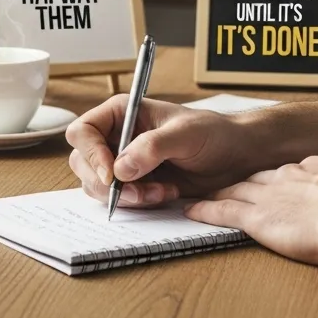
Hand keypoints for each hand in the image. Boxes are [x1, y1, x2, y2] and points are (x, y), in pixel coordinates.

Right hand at [65, 95, 260, 207]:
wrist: (234, 156)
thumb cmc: (213, 133)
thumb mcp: (185, 134)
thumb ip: (152, 147)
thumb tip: (121, 167)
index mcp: (121, 113)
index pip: (83, 131)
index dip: (91, 153)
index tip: (112, 175)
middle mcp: (116, 137)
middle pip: (83, 162)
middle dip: (108, 183)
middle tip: (139, 192)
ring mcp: (122, 162)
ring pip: (97, 185)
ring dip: (125, 196)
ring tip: (160, 192)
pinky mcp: (134, 184)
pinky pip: (118, 200)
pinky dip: (136, 203)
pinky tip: (164, 195)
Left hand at [184, 155, 317, 278]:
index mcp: (312, 168)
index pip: (285, 172)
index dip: (272, 179)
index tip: (266, 181)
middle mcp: (286, 177)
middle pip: (254, 177)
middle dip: (238, 180)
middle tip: (221, 180)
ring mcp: (269, 196)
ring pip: (234, 191)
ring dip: (215, 192)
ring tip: (198, 193)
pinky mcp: (257, 218)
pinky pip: (223, 211)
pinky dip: (205, 209)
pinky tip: (192, 210)